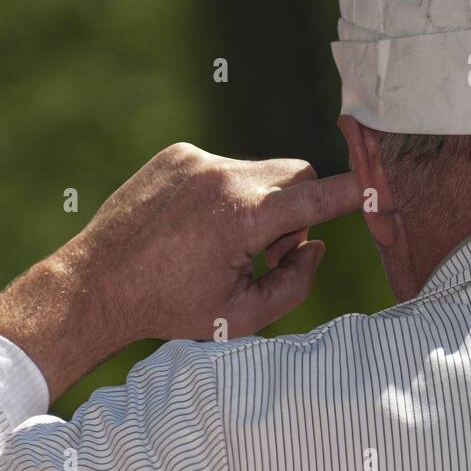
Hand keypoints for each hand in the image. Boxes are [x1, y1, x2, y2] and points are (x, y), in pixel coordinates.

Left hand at [0, 143, 362, 398]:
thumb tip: (315, 246)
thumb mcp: (242, 316)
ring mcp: (198, 159)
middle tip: (266, 249)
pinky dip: (226, 193)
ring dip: (260, 203)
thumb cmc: (169, 306)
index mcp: (242, 217)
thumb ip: (295, 284)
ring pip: (262, 171)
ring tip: (220, 241)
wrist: (95, 284)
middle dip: (298, 208)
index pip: (317, 197)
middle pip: (297, 173)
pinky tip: (194, 225)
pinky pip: (226, 166)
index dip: (353, 193)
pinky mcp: (178, 154)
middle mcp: (224, 177)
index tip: (376, 187)